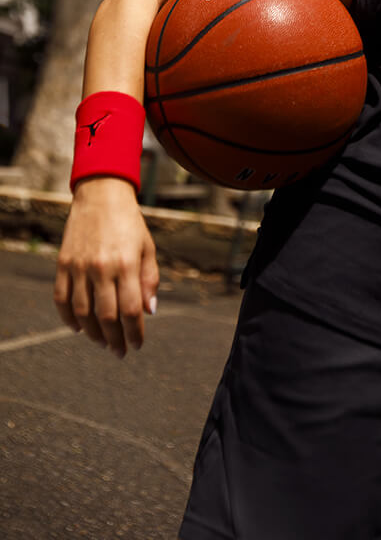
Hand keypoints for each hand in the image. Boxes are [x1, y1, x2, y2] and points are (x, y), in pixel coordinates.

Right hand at [54, 177, 158, 357]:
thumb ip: (149, 280)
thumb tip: (150, 311)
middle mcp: (102, 268)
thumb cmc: (130, 222)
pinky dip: (68, 318)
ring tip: (103, 342)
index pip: (131, 310)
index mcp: (127, 264)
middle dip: (115, 339)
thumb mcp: (148, 247)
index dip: (135, 333)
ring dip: (93, 333)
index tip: (138, 345)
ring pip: (83, 312)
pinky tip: (79, 328)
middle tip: (120, 351)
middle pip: (107, 316)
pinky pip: (62, 299)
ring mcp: (79, 267)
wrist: (101, 196)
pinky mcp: (63, 264)